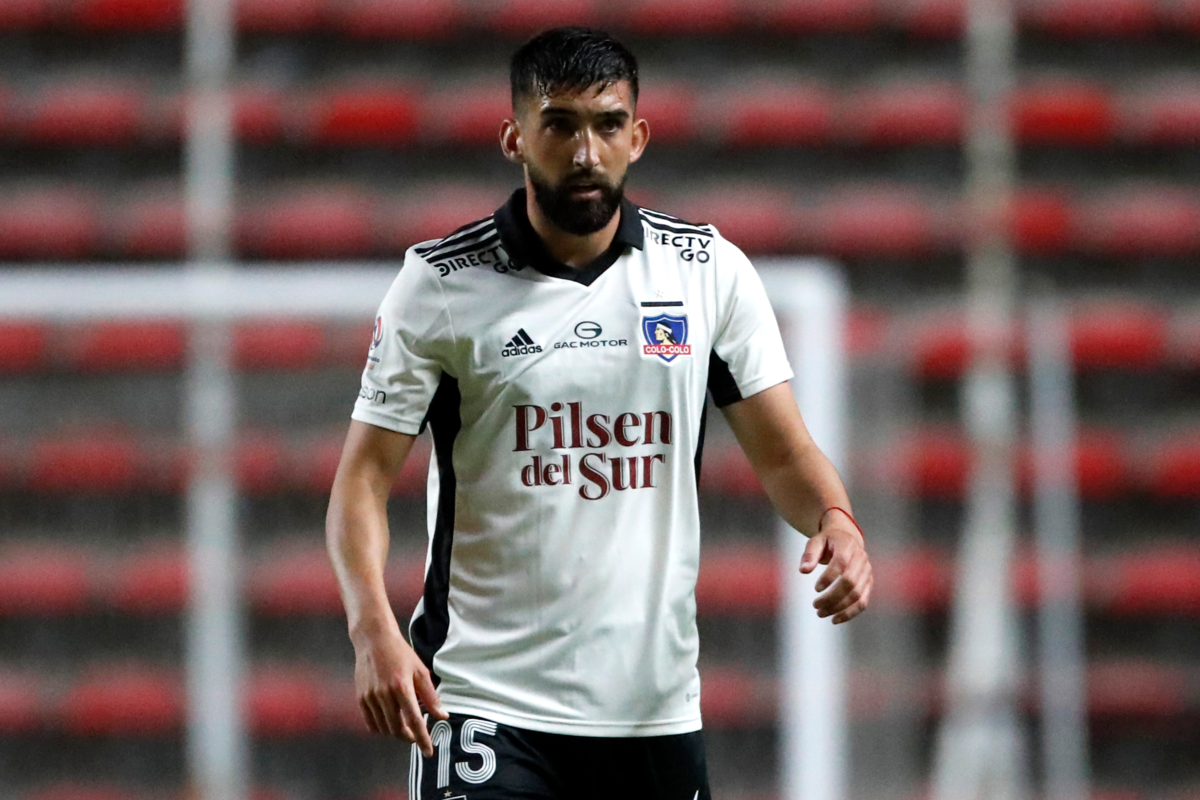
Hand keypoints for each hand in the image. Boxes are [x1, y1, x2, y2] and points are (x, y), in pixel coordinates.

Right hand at [353, 622, 447, 754]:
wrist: (374, 640)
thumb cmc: (401, 654)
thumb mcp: (421, 671)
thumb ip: (431, 696)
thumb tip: (442, 716)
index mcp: (402, 687)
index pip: (415, 721)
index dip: (422, 739)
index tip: (428, 752)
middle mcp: (384, 694)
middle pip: (398, 729)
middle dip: (409, 738)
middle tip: (417, 737)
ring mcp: (370, 697)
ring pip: (384, 728)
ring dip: (396, 733)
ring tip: (405, 726)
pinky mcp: (361, 698)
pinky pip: (371, 723)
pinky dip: (382, 728)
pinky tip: (390, 722)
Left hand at [799, 522, 872, 623]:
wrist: (847, 539)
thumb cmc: (827, 542)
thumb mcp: (816, 541)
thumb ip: (809, 554)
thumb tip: (803, 570)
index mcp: (847, 546)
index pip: (841, 563)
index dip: (829, 577)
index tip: (816, 589)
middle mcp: (861, 559)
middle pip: (850, 582)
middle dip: (832, 597)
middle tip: (815, 606)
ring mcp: (867, 572)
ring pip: (857, 595)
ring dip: (839, 608)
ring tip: (820, 613)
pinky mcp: (869, 583)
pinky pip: (863, 602)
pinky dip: (850, 613)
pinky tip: (835, 619)